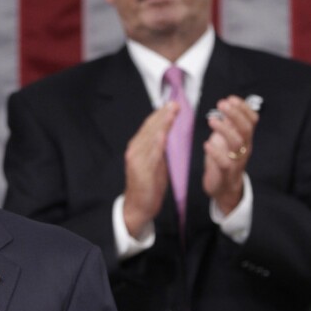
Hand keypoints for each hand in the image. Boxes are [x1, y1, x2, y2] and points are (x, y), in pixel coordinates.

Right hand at [122, 103, 177, 237]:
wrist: (137, 207)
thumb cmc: (148, 186)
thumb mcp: (155, 163)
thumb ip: (159, 149)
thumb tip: (168, 134)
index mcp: (138, 147)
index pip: (150, 126)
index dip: (161, 114)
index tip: (173, 104)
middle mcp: (135, 150)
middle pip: (150, 128)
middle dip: (163, 114)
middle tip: (175, 103)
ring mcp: (137, 159)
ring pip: (150, 137)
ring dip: (161, 123)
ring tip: (171, 111)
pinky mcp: (141, 170)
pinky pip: (151, 154)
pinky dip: (157, 142)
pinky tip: (163, 132)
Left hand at [202, 96, 258, 213]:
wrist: (224, 189)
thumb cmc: (223, 161)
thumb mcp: (227, 141)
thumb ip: (229, 125)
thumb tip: (227, 105)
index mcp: (245, 140)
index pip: (251, 121)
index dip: (243, 109)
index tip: (231, 98)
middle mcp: (244, 149)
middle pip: (245, 129)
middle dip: (235, 114)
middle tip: (222, 103)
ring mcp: (236, 161)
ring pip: (237, 143)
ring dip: (225, 130)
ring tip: (212, 119)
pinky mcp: (226, 173)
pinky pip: (224, 162)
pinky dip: (216, 152)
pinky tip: (207, 143)